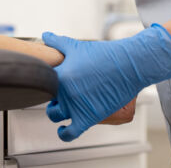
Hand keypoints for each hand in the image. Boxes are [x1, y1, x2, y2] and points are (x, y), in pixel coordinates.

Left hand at [43, 24, 170, 141]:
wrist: (129, 65)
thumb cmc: (106, 55)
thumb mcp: (77, 46)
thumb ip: (57, 42)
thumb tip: (46, 36)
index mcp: (60, 75)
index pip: (40, 81)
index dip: (42, 80)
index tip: (46, 79)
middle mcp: (66, 93)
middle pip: (47, 99)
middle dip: (50, 95)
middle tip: (58, 91)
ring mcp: (76, 107)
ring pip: (55, 115)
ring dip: (55, 111)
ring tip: (63, 103)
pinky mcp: (89, 118)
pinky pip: (70, 133)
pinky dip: (65, 133)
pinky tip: (64, 129)